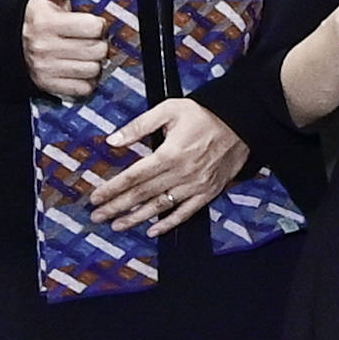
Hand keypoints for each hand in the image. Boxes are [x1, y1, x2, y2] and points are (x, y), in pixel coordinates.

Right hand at [21, 0, 116, 102]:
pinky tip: (80, 69)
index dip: (98, 25)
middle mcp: (46, 48)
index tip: (94, 24)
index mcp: (47, 23)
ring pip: (92, 69)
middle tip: (92, 40)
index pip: (93, 27)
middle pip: (97, 50)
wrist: (6, 44)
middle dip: (100, 44)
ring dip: (94, 63)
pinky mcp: (48, 85)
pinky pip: (82, 88)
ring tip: (86, 54)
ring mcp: (47, 69)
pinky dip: (86, 81)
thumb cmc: (34, 18)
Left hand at [81, 96, 253, 236]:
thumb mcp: (169, 110)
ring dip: (137, 218)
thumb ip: (139, 126)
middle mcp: (182, 173)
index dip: (112, 189)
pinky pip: (186, 212)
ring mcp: (196, 185)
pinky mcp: (209, 191)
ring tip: (117, 225)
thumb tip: (113, 140)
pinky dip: (169, 223)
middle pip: (143, 194)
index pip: (133, 176)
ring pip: (161, 206)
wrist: (243, 121)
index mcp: (169, 153)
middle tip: (97, 216)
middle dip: (117, 206)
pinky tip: (153, 229)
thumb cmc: (205, 113)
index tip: (95, 197)